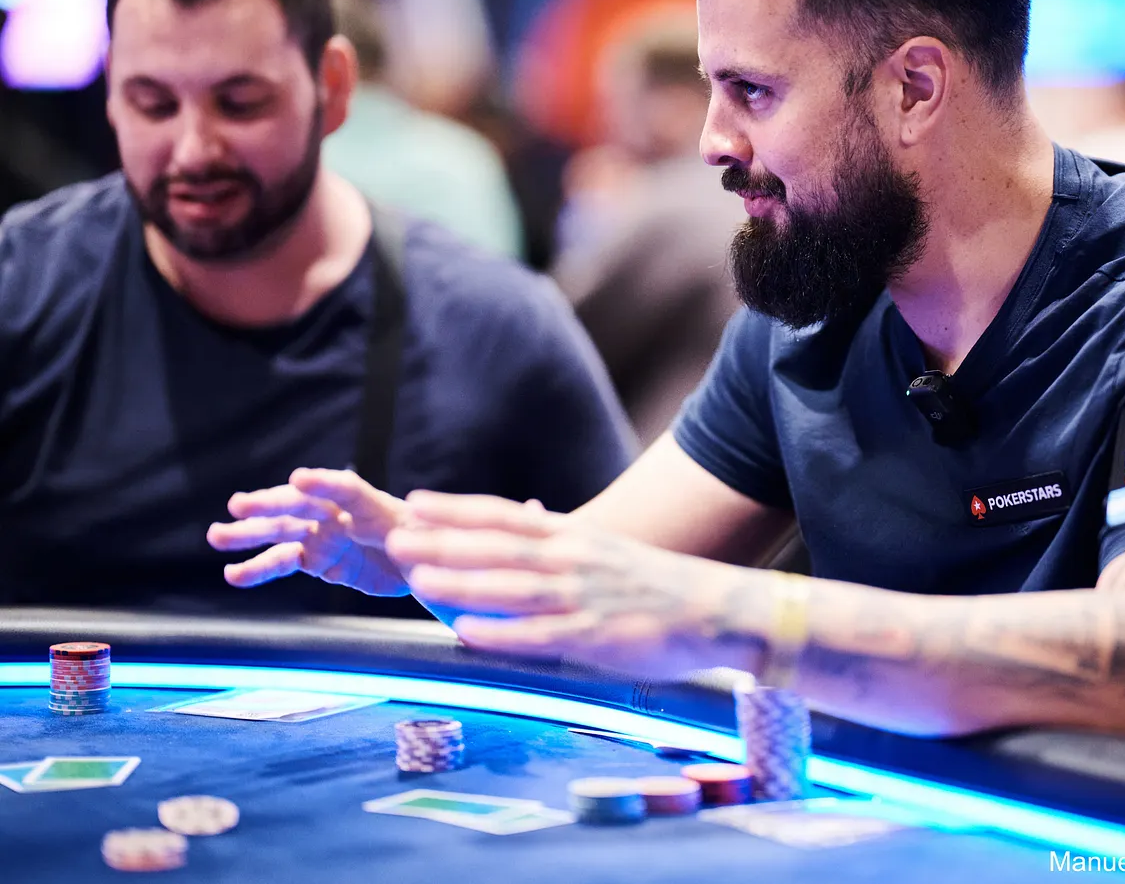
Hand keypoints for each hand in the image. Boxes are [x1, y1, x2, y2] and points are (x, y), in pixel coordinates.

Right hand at [207, 468, 411, 595]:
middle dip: (271, 505)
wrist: (420, 561)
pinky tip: (233, 573)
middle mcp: (339, 513)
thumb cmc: (427, 541)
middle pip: (301, 506)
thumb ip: (411, 538)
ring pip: (281, 531)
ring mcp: (324, 535)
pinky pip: (282, 562)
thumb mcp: (427, 539)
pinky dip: (257, 569)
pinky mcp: (316, 559)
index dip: (324, 483)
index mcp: (370, 503)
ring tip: (216, 536)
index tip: (299, 479)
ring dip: (249, 534)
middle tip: (238, 506)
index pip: (346, 489)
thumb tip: (400, 542)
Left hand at [387, 491, 766, 678]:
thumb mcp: (605, 551)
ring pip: (511, 586)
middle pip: (497, 546)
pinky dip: (500, 632)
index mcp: (573, 536)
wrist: (713, 608)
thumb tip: (529, 518)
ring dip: (462, 582)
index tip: (418, 503)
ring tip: (417, 580)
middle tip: (397, 538)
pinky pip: (538, 634)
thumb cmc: (656, 584)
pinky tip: (465, 632)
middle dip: (443, 542)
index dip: (459, 509)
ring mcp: (582, 596)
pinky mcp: (594, 634)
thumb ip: (562, 542)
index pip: (505, 516)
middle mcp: (573, 558)